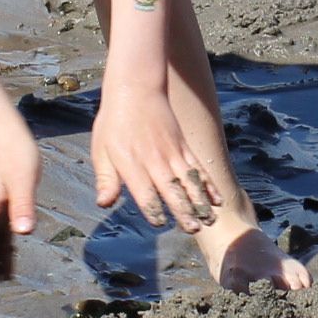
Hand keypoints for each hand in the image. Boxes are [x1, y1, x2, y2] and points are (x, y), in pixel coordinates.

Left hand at [89, 73, 217, 235]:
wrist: (136, 88)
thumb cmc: (114, 122)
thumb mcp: (100, 150)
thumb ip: (106, 179)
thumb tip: (104, 203)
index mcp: (131, 163)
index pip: (144, 191)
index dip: (152, 207)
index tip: (161, 222)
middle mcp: (154, 160)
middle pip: (172, 189)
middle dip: (183, 210)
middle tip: (193, 229)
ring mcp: (172, 152)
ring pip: (189, 181)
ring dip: (201, 201)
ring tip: (209, 219)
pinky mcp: (183, 147)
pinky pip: (198, 168)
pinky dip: (209, 185)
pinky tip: (217, 199)